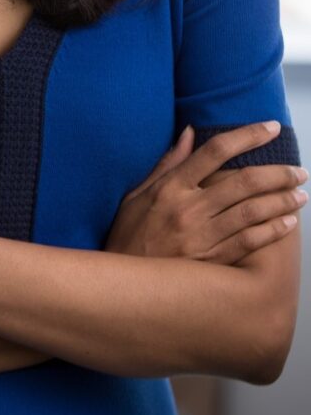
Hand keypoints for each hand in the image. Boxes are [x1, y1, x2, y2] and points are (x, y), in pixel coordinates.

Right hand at [103, 122, 307, 264]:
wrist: (120, 286)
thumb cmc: (127, 237)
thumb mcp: (136, 194)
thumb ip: (167, 164)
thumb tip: (189, 132)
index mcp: (171, 187)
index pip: (215, 151)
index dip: (247, 135)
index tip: (270, 128)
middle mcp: (189, 209)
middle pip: (243, 182)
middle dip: (277, 173)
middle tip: (299, 170)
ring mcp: (201, 237)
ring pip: (252, 212)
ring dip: (282, 201)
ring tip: (300, 194)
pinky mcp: (210, 262)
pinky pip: (249, 243)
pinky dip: (273, 231)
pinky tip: (288, 223)